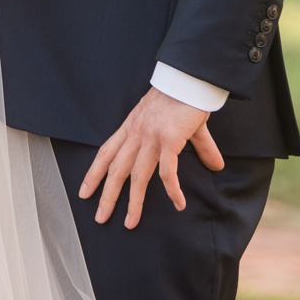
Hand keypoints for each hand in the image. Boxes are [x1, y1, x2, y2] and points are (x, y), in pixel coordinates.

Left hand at [80, 87, 224, 227]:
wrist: (190, 77)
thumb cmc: (183, 96)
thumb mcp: (181, 123)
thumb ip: (196, 147)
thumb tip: (215, 165)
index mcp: (131, 128)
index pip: (106, 153)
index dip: (94, 173)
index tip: (84, 191)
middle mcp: (136, 134)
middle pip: (116, 170)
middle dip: (106, 195)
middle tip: (99, 217)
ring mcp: (151, 137)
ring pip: (136, 176)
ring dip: (133, 201)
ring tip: (130, 222)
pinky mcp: (169, 139)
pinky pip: (167, 171)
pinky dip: (171, 189)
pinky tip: (177, 204)